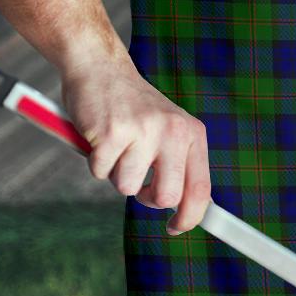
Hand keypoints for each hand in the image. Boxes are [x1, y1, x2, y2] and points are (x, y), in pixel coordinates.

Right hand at [60, 58, 210, 234]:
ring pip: (127, 187)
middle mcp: (173, 131)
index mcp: (192, 133)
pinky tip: (100, 136)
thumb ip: (179, 164)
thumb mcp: (168, 129)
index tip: (177, 228)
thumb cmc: (133, 107)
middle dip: (147, 198)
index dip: (190, 217)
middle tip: (138, 181)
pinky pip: (100, 172)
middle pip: (166, 197)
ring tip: (117, 145)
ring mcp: (143, 131)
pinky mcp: (112, 133)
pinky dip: (95, 161)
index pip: (200, 188)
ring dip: (116, 173)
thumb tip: (186, 209)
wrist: (100, 67)